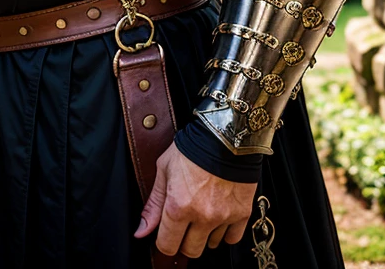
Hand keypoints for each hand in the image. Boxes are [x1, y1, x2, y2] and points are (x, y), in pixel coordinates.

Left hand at [134, 143, 256, 257]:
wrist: (226, 133)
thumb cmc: (193, 147)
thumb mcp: (164, 169)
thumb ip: (154, 204)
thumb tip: (141, 231)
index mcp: (178, 206)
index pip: (167, 246)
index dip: (164, 240)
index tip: (167, 232)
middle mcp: (202, 216)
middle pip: (190, 250)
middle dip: (184, 239)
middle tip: (186, 221)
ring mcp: (223, 217)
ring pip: (211, 245)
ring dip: (205, 234)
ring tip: (204, 211)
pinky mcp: (242, 213)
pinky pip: (232, 239)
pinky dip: (225, 231)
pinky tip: (220, 216)